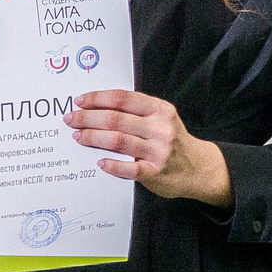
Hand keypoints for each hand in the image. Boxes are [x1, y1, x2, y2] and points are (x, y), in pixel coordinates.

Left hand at [67, 89, 233, 206]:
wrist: (199, 167)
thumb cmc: (172, 140)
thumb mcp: (162, 118)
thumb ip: (137, 111)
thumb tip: (99, 107)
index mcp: (159, 110)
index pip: (122, 99)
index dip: (98, 98)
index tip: (80, 100)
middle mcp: (160, 128)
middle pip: (115, 119)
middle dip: (88, 118)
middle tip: (71, 119)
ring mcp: (158, 151)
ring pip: (118, 140)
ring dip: (93, 138)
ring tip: (79, 136)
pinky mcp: (155, 172)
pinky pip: (129, 169)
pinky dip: (112, 165)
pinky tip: (99, 162)